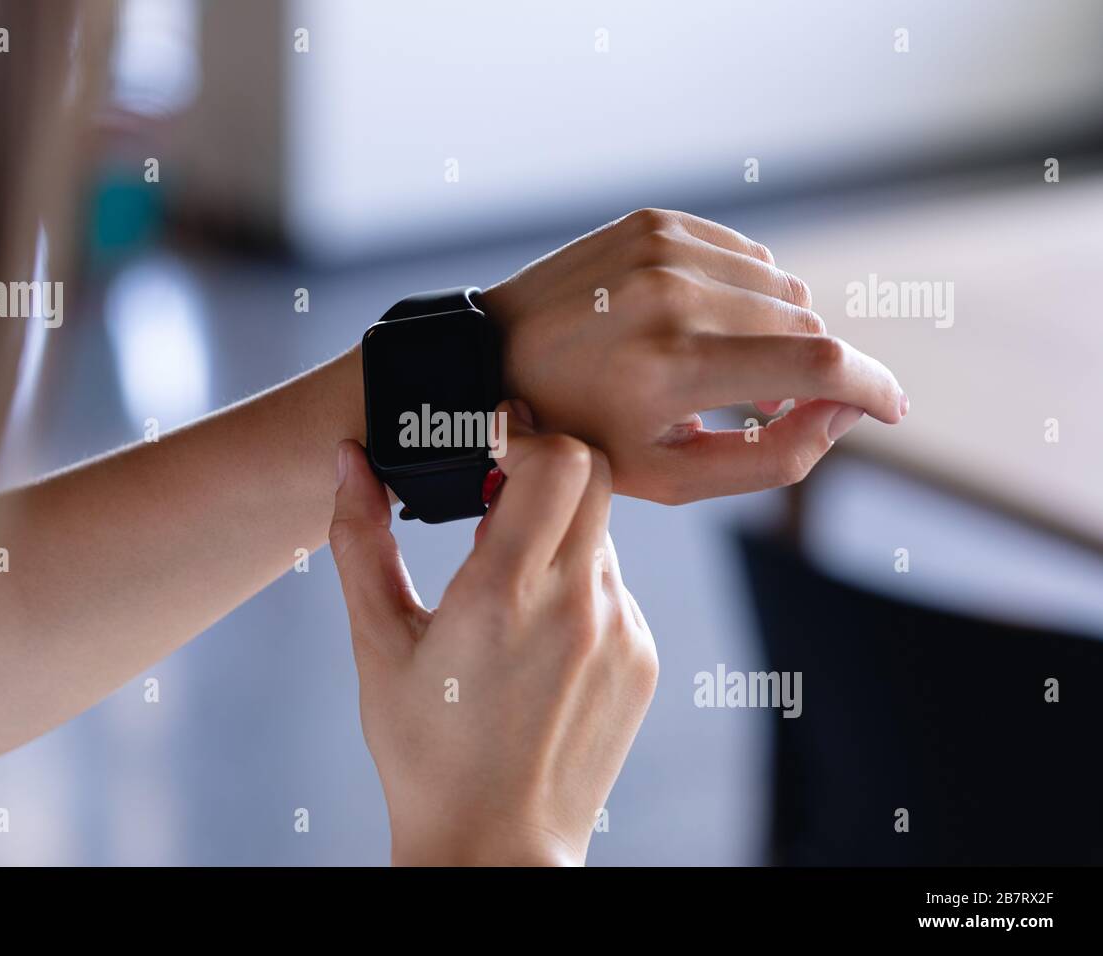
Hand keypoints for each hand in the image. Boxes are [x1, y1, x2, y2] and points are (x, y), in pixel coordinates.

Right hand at [328, 403, 655, 865]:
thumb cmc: (425, 752)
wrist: (495, 845)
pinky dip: (578, 585)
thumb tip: (349, 458)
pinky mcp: (642, 658)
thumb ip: (359, 540)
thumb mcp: (377, 643)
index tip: (488, 446)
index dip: (524, 434)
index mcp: (505, 594)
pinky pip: (616, 587)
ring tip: (505, 590)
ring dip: (556, 534)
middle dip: (545, 467)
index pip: (558, 459)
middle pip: (595, 475)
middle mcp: (578, 606)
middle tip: (496, 496)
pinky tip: (536, 637)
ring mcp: (622, 633)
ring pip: (602, 532)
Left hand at [481, 208, 907, 503]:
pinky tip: (708, 326)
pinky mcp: (654, 221)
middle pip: (806, 327)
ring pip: (783, 289)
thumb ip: (773, 457)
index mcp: (671, 367)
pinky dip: (747, 295)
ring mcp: (661, 247)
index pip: (817, 365)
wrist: (494, 361)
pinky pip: (746, 256)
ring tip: (732, 371)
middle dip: (814, 373)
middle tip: (773, 407)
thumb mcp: (671, 476)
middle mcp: (671, 294)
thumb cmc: (581, 432)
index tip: (892, 408)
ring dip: (780, 334)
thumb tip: (847, 410)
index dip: (874, 388)